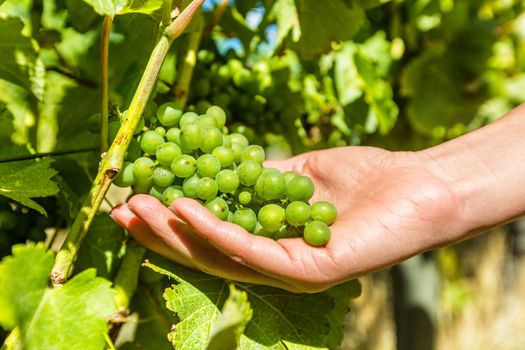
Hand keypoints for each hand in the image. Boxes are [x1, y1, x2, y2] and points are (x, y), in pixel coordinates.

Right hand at [111, 146, 459, 291]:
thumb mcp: (301, 175)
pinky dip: (215, 230)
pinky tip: (185, 207)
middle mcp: (275, 267)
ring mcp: (289, 275)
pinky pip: (251, 252)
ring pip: (220, 257)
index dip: (171, 220)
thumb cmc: (366, 180)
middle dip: (160, 232)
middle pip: (206, 253)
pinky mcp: (307, 274)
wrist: (420, 186)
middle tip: (121, 207)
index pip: (212, 237)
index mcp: (272, 244)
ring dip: (175, 232)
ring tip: (139, 206)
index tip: (138, 195)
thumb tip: (223, 167)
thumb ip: (263, 179)